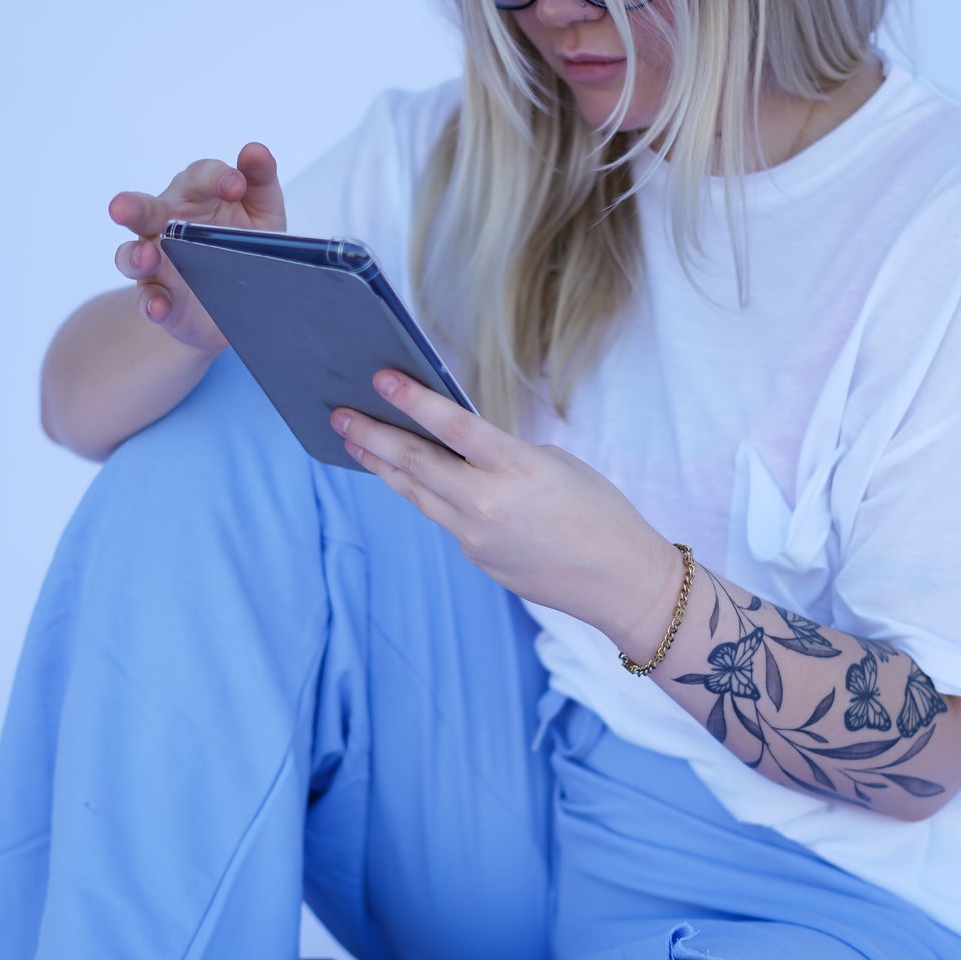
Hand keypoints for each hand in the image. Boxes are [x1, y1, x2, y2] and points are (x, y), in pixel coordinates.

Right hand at [107, 143, 284, 353]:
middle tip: (120, 207)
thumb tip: (256, 150)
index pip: (197, 178)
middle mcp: (166, 224)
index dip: (215, 178)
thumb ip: (258, 181)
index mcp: (194, 196)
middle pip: (144, 210)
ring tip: (146, 256)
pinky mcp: (160, 297)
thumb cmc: (244, 242)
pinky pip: (149, 299)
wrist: (242, 300)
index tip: (236, 185)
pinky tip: (159, 306)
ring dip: (135, 256)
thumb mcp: (261, 212)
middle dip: (132, 207)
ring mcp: (158, 262)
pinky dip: (152, 303)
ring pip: (133, 255)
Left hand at [330, 369, 683, 653]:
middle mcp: (487, 504)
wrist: (620, 581)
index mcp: (517, 468)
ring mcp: (476, 537)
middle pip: (416, 463)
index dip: (412, 400)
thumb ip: (504, 456)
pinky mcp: (476, 558)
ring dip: (382, 465)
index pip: (452, 426)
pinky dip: (421, 492)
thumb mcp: (557, 465)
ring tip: (354, 442)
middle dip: (374, 435)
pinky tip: (405, 477)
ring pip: (416, 493)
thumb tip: (461, 455)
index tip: (380, 378)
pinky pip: (441, 517)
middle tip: (340, 414)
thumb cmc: (600, 512)